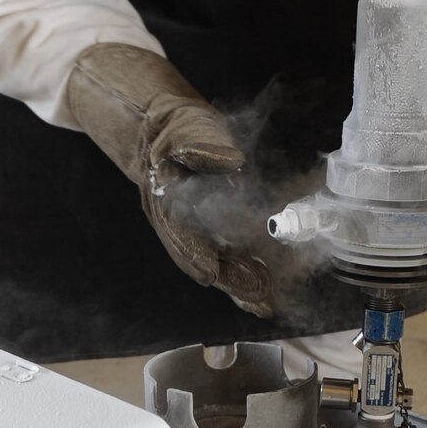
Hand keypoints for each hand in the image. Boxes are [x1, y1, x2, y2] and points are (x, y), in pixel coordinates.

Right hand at [66, 44, 274, 315]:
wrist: (161, 132)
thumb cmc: (176, 128)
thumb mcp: (186, 127)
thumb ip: (201, 143)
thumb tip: (230, 160)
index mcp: (164, 196)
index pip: (179, 230)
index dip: (195, 251)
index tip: (211, 271)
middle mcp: (172, 222)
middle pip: (198, 258)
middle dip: (227, 279)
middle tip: (256, 297)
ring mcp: (186, 231)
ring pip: (211, 263)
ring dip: (237, 282)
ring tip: (264, 300)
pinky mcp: (205, 233)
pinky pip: (223, 257)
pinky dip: (242, 271)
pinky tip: (264, 283)